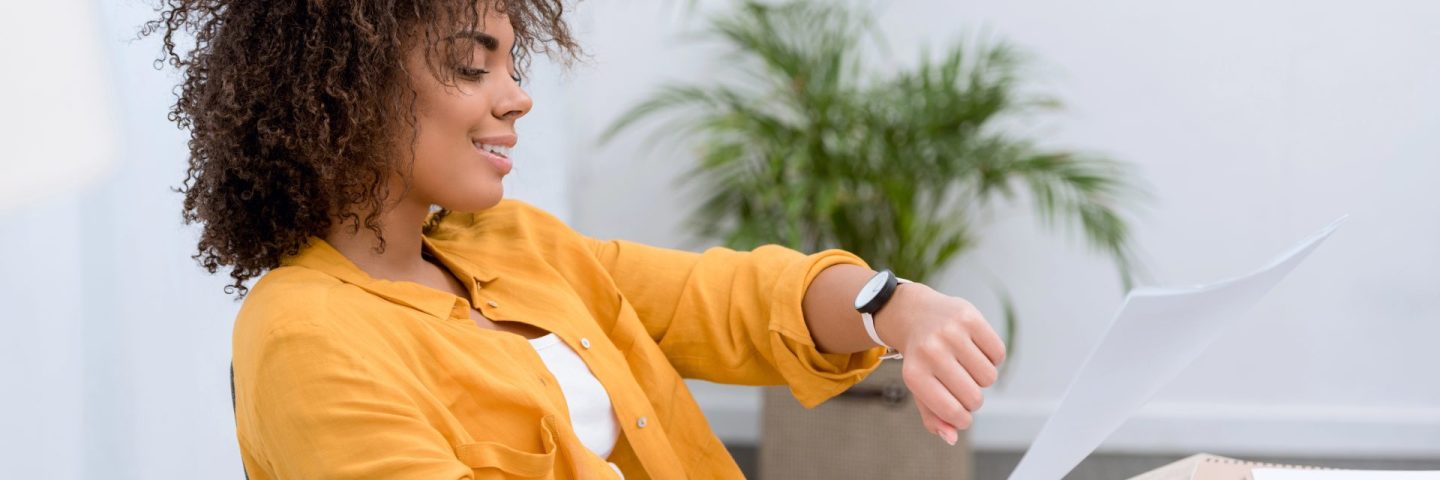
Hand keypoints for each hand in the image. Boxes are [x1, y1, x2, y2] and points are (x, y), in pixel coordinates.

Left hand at [873, 282, 1005, 445]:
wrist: (914, 314)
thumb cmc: (920, 358)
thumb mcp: (919, 387)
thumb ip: (933, 417)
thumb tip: (952, 438)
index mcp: (914, 374)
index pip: (953, 412)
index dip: (963, 419)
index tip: (961, 414)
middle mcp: (931, 351)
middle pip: (974, 397)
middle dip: (972, 399)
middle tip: (961, 385)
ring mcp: (951, 333)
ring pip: (989, 377)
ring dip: (982, 378)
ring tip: (966, 365)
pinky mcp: (969, 317)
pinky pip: (998, 353)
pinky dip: (992, 358)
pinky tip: (975, 350)